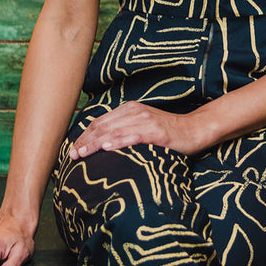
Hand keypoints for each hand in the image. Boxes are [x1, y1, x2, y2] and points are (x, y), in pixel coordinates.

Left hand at [69, 101, 207, 159]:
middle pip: (102, 126)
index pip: (100, 122)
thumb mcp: (143, 127)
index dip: (83, 135)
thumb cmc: (168, 133)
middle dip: (84, 141)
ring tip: (80, 154)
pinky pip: (132, 137)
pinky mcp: (156, 132)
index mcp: (129, 109)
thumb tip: (102, 145)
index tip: (71, 149)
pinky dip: (117, 142)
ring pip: (113, 131)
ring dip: (94, 144)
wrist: (194, 130)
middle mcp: (135, 112)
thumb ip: (125, 130)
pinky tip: (105, 148)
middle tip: (70, 156)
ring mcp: (145, 121)